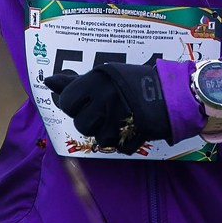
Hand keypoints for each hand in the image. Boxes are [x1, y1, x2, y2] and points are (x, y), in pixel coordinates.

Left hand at [51, 56, 170, 152]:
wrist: (173, 94)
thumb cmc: (136, 82)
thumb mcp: (105, 75)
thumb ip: (75, 82)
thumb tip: (48, 81)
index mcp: (96, 80)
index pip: (67, 101)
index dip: (73, 105)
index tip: (84, 101)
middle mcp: (104, 99)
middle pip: (81, 123)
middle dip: (90, 120)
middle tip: (104, 110)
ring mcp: (117, 119)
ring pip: (97, 138)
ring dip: (105, 131)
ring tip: (118, 118)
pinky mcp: (129, 136)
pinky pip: (114, 146)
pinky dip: (120, 141)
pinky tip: (129, 127)